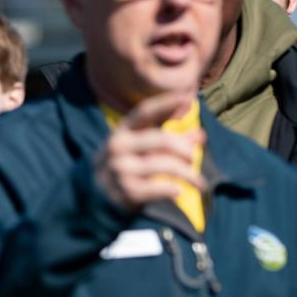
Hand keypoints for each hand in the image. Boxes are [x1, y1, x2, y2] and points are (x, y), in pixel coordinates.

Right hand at [93, 92, 204, 211]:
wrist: (95, 198)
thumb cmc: (126, 167)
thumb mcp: (143, 150)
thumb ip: (171, 140)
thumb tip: (201, 134)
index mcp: (121, 132)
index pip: (144, 112)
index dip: (166, 103)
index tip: (188, 98)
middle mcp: (117, 147)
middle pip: (162, 140)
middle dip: (184, 149)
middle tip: (193, 158)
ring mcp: (120, 169)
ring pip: (165, 165)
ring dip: (188, 174)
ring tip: (199, 182)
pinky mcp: (125, 191)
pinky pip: (158, 188)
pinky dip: (173, 189)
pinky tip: (178, 191)